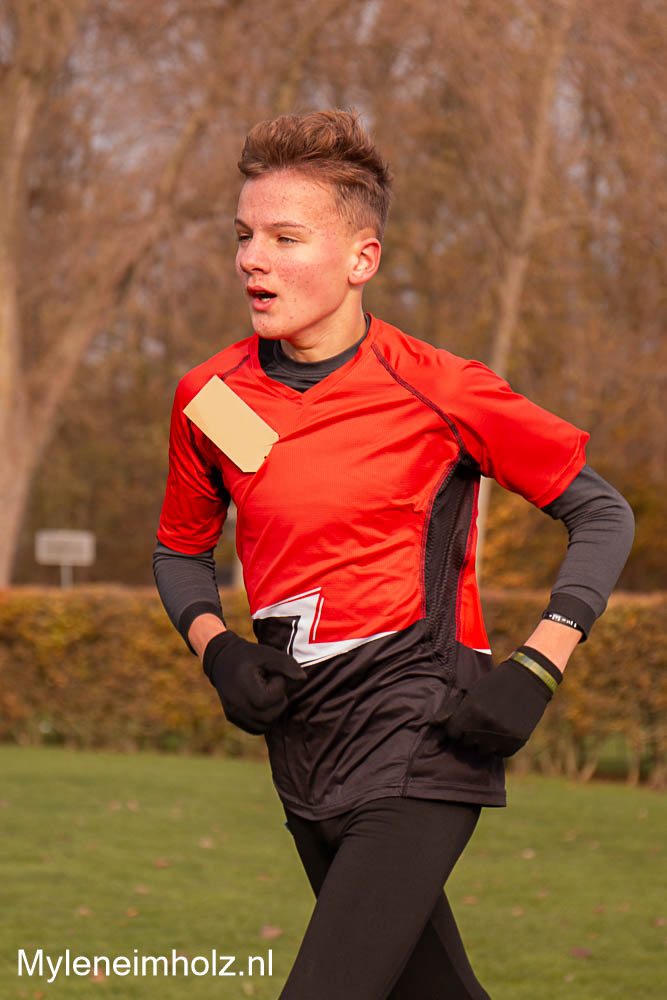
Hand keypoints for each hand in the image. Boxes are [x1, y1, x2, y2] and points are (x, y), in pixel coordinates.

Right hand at [203, 631, 306, 734]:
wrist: (222, 660)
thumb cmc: (248, 656)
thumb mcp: (268, 654)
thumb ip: (287, 665)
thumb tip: (303, 679)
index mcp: (243, 688)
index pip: (270, 699)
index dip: (278, 687)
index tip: (273, 675)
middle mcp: (236, 705)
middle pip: (269, 715)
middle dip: (277, 701)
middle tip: (271, 684)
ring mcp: (233, 714)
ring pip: (264, 725)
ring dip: (272, 711)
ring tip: (266, 693)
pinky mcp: (233, 718)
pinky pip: (256, 728)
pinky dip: (264, 719)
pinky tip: (262, 702)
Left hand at [438, 645, 561, 756]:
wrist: (528, 679)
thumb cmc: (495, 684)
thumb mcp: (472, 692)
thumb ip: (454, 710)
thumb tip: (434, 725)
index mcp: (472, 710)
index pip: (452, 733)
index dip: (456, 729)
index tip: (461, 724)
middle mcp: (485, 725)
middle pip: (467, 744)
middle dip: (469, 736)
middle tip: (479, 724)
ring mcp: (502, 734)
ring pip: (484, 751)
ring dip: (485, 743)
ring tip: (491, 728)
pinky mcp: (517, 741)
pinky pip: (501, 753)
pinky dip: (500, 746)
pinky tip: (503, 731)